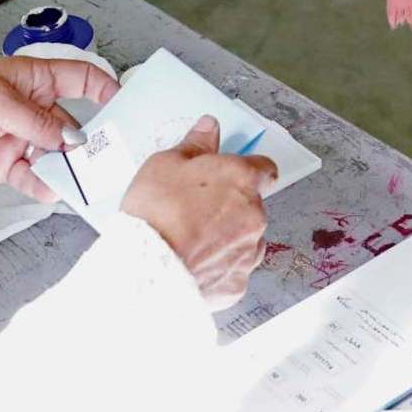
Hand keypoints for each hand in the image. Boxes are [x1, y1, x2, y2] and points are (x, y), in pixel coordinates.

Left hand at [0, 57, 119, 201]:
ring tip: (82, 179)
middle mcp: (34, 108)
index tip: (124, 103)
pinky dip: (45, 184)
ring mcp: (23, 138)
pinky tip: (51, 189)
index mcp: (33, 79)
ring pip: (58, 154)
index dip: (103, 86)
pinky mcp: (10, 164)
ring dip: (68, 166)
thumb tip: (73, 140)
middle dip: (89, 140)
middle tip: (107, 156)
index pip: (78, 77)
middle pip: (73, 124)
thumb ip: (37, 122)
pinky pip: (36, 176)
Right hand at [123, 117, 276, 308]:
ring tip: (192, 239)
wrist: (146, 269)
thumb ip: (195, 145)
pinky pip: (233, 270)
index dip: (249, 171)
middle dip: (230, 206)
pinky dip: (219, 267)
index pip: (265, 168)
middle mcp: (253, 214)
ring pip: (245, 239)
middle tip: (196, 209)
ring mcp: (248, 251)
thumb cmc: (155, 214)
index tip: (232, 175)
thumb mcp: (165, 164)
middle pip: (252, 205)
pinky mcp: (238, 283)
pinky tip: (193, 263)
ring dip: (227, 237)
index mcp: (240, 179)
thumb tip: (208, 128)